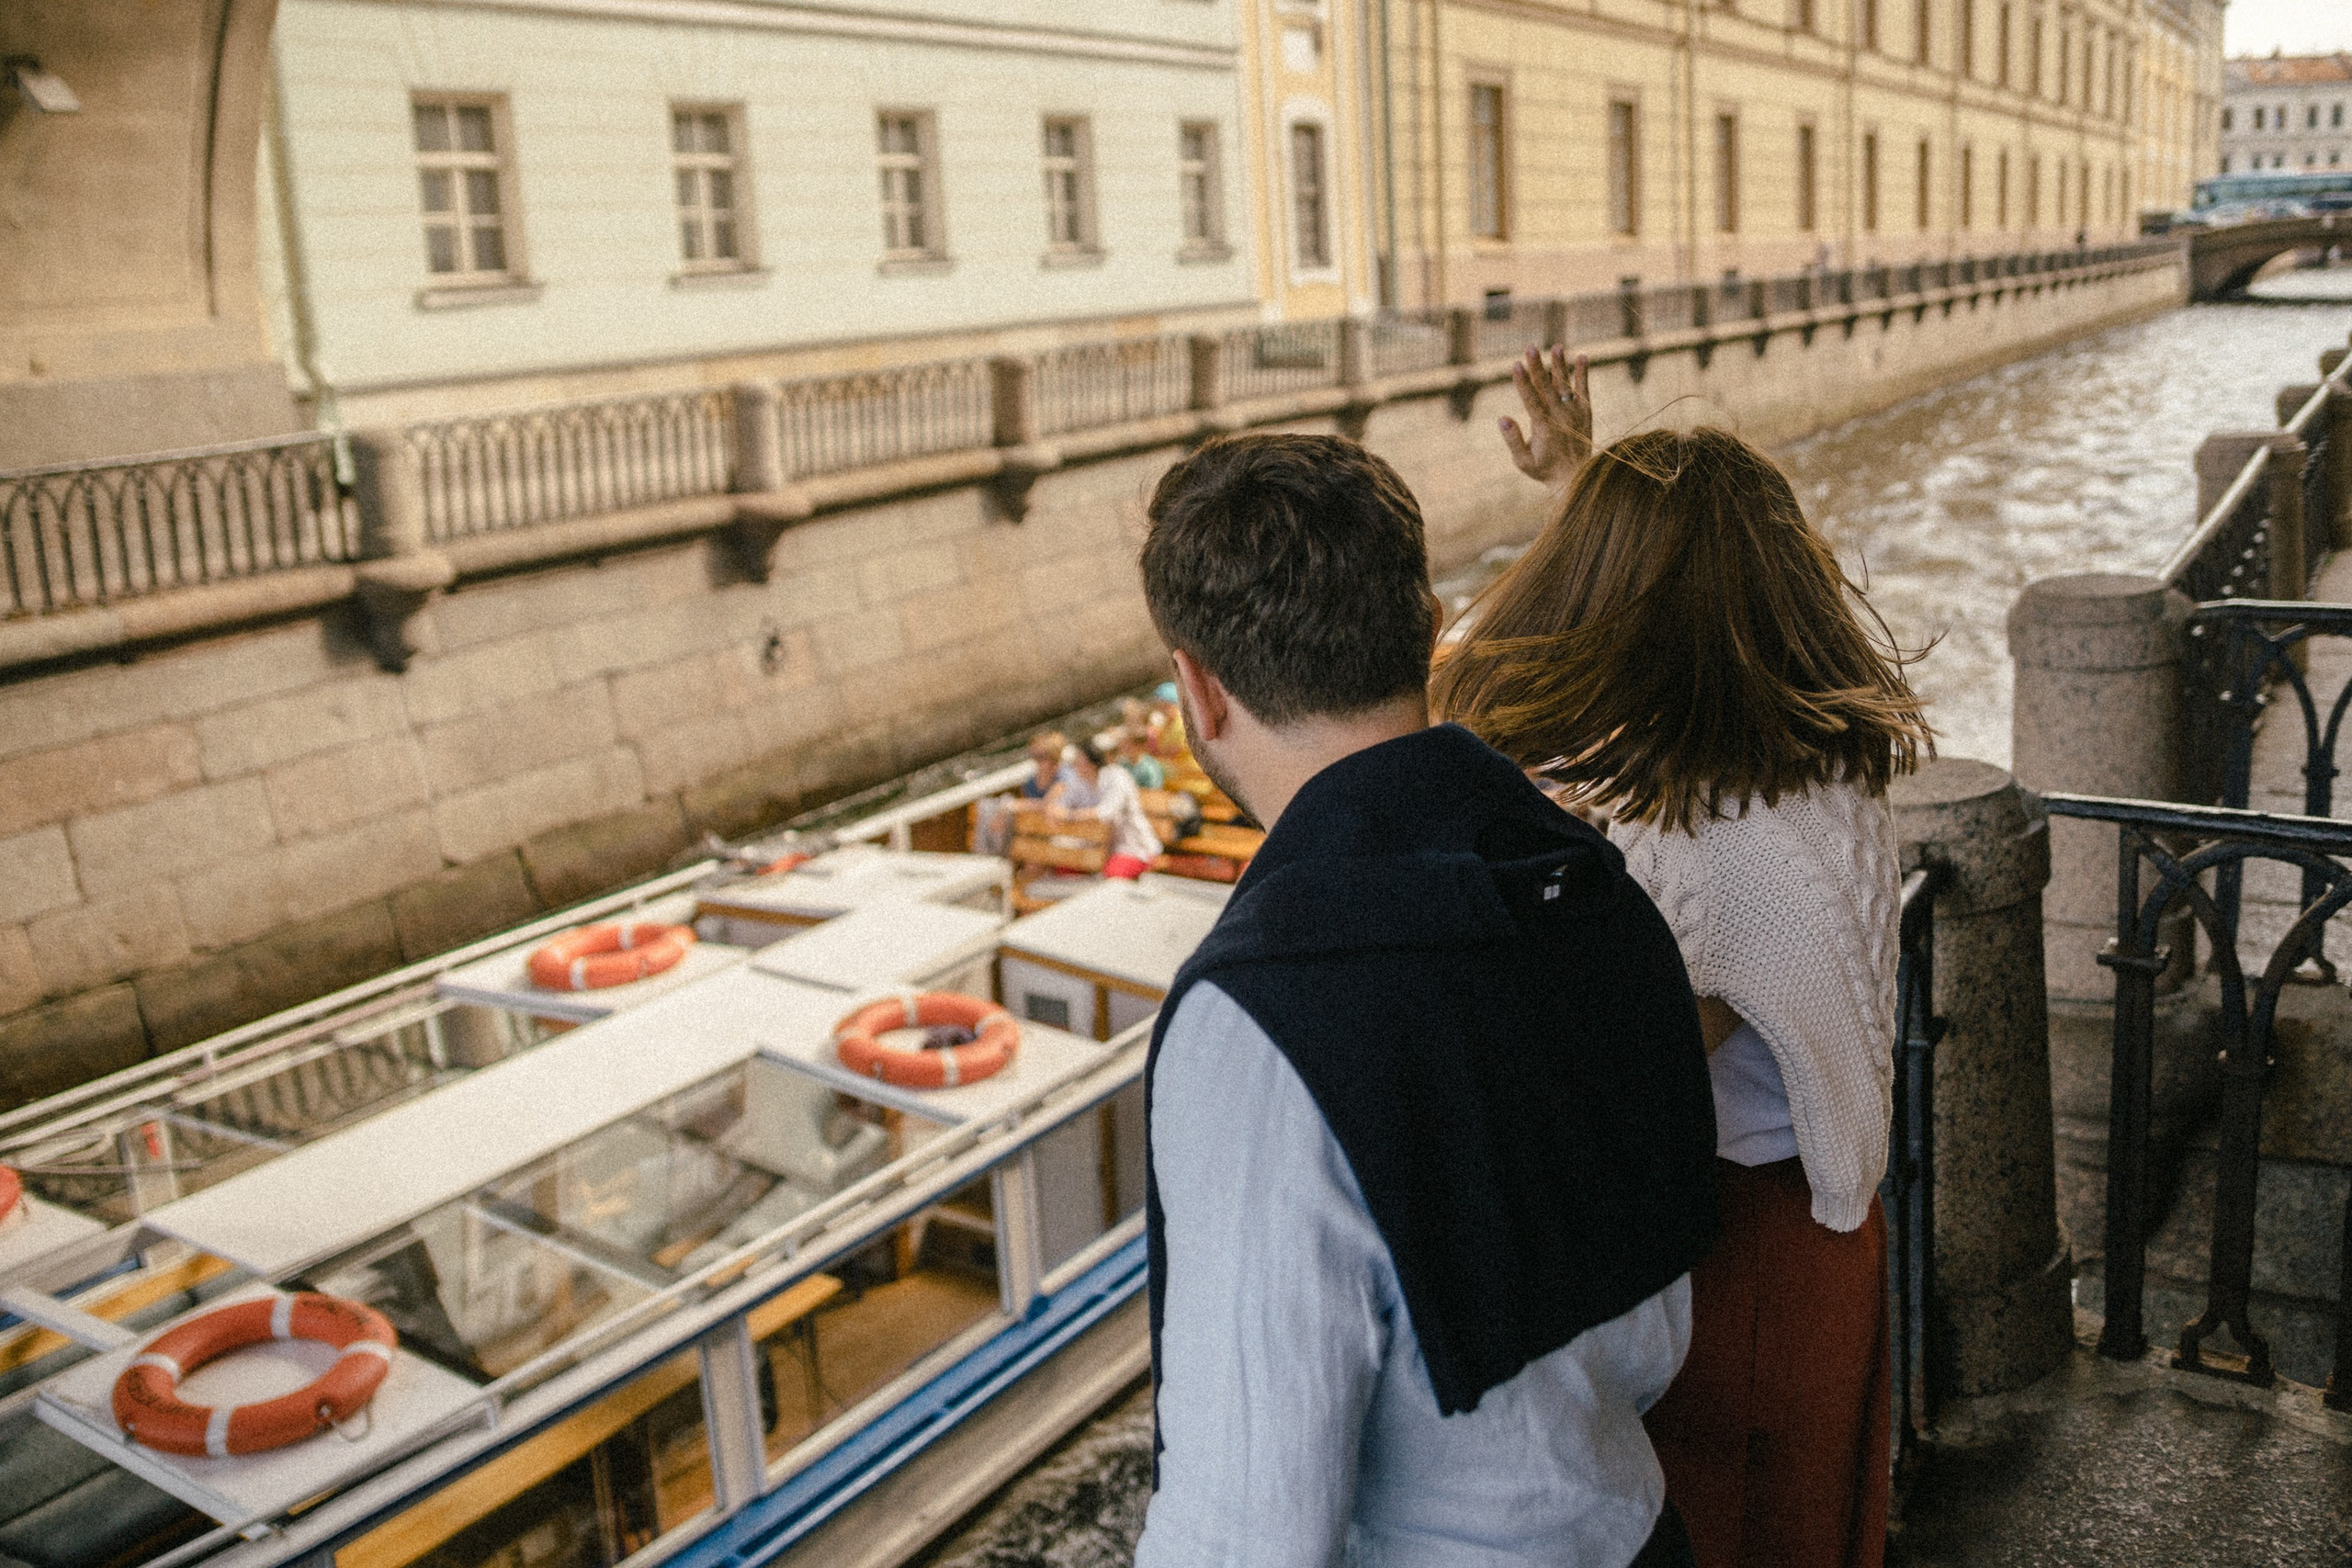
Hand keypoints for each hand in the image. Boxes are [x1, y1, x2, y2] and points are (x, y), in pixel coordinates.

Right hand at [1498, 347, 1591, 485]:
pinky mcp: (1585, 412)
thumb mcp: (1523, 462)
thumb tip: (1502, 418)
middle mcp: (1560, 417)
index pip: (1530, 400)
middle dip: (1537, 367)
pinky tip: (1582, 357)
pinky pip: (1584, 390)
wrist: (1576, 477)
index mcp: (1543, 427)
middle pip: (1545, 387)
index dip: (1523, 382)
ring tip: (1557, 346)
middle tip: (1531, 347)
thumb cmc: (1543, 470)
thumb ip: (1513, 440)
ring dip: (1560, 365)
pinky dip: (1583, 374)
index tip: (1516, 365)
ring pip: (1564, 385)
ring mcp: (1574, 413)